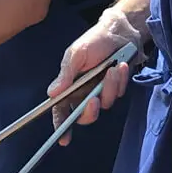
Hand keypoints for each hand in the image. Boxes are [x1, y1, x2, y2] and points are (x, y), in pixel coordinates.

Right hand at [48, 7, 141, 144]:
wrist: (120, 33)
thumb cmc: (93, 41)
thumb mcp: (76, 55)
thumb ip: (66, 75)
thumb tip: (51, 94)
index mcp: (69, 86)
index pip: (61, 110)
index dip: (61, 126)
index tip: (63, 139)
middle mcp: (84, 92)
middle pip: (85, 115)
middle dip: (90, 111)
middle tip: (94, 99)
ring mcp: (101, 91)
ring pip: (105, 104)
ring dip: (110, 88)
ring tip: (113, 68)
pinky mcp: (116, 88)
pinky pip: (118, 93)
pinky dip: (120, 81)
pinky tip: (120, 66)